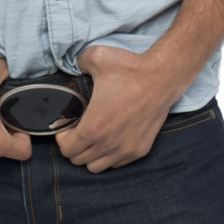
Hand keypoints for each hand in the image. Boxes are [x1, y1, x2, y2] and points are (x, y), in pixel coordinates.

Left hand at [55, 46, 174, 172]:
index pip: (67, 149)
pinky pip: (117, 164)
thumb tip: (77, 67)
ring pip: (97, 167)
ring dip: (91, 155)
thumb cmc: (130, 69)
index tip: (66, 125)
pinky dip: (109, 156)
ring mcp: (125, 150)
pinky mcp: (140, 150)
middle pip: (79, 160)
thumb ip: (79, 62)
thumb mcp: (96, 56)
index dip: (62, 137)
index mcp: (94, 127)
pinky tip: (110, 137)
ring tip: (93, 136)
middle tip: (77, 129)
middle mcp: (109, 144)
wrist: (161, 77)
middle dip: (74, 146)